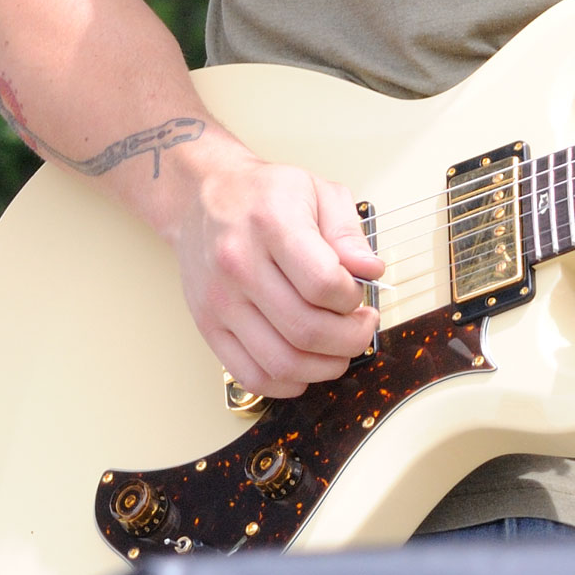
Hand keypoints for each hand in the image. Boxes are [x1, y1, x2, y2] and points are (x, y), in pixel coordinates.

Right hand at [168, 142, 381, 397]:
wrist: (203, 198)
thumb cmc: (265, 194)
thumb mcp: (318, 191)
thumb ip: (348, 232)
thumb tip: (371, 271)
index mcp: (271, 224)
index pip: (322, 283)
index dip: (353, 299)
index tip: (359, 295)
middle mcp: (239, 265)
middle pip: (305, 329)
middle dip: (350, 338)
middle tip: (363, 327)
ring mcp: (219, 301)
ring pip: (280, 361)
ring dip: (324, 367)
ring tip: (341, 349)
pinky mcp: (207, 327)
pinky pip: (251, 375)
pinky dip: (286, 383)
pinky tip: (307, 366)